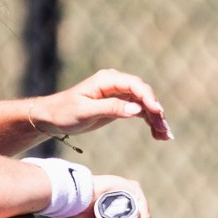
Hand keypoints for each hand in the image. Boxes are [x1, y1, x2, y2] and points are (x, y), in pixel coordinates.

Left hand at [30, 69, 173, 142]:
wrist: (51, 117)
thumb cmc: (64, 112)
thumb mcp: (86, 111)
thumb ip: (111, 109)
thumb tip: (136, 110)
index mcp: (107, 80)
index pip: (135, 86)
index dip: (149, 99)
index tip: (158, 113)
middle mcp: (116, 84)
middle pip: (143, 95)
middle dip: (156, 112)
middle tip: (165, 129)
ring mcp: (119, 94)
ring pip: (144, 105)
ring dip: (156, 119)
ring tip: (165, 136)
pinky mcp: (119, 106)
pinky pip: (139, 112)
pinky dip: (149, 122)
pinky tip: (158, 135)